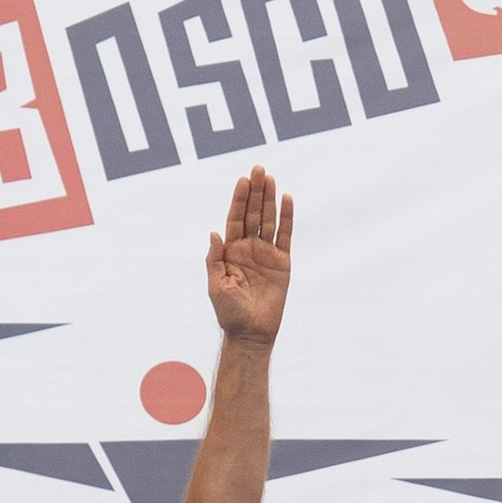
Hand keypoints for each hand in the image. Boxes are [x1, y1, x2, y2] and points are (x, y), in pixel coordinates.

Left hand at [205, 167, 292, 342]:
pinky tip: (287, 199)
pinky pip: (285, 236)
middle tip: (258, 169)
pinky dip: (287, 218)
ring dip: (269, 199)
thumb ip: (214, 259)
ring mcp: (266, 254)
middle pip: (253, 214)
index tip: (242, 180)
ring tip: (270, 178)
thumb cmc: (229, 312)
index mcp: (231, 251)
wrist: (251, 332)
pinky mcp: (282, 262)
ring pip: (269, 220)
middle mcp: (248, 248)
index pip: (235, 219)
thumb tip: (214, 233)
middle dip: (255, 192)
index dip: (239, 200)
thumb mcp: (216, 286)